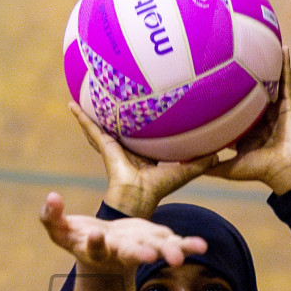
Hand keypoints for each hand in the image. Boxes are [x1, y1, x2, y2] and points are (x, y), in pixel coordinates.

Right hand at [39, 192, 207, 290]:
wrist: (103, 252)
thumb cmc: (77, 239)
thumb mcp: (59, 230)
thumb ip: (51, 216)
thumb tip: (51, 196)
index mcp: (95, 248)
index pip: (93, 245)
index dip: (93, 242)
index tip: (95, 236)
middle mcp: (119, 251)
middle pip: (128, 253)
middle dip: (138, 253)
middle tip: (148, 257)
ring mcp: (140, 247)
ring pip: (155, 250)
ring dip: (167, 252)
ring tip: (180, 258)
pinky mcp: (156, 240)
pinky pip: (173, 243)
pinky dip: (185, 244)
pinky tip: (201, 246)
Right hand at [69, 103, 216, 215]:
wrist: (138, 198)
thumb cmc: (158, 189)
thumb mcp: (182, 171)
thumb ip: (199, 162)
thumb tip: (220, 153)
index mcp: (142, 152)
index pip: (142, 132)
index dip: (142, 121)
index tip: (142, 105)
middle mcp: (125, 147)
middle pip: (118, 125)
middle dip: (113, 111)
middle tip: (109, 92)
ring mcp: (112, 146)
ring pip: (101, 124)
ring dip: (92, 111)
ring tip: (83, 93)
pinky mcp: (104, 146)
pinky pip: (91, 128)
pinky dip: (80, 117)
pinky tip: (70, 104)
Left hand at [206, 48, 290, 194]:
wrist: (283, 172)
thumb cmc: (258, 171)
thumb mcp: (227, 168)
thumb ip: (207, 164)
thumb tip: (182, 164)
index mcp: (247, 128)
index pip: (234, 108)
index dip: (224, 96)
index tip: (209, 82)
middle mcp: (260, 115)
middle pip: (249, 90)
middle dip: (242, 73)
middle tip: (229, 53)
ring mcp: (274, 108)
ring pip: (268, 81)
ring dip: (265, 62)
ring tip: (258, 41)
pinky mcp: (288, 104)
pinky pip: (286, 81)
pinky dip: (286, 65)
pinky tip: (283, 48)